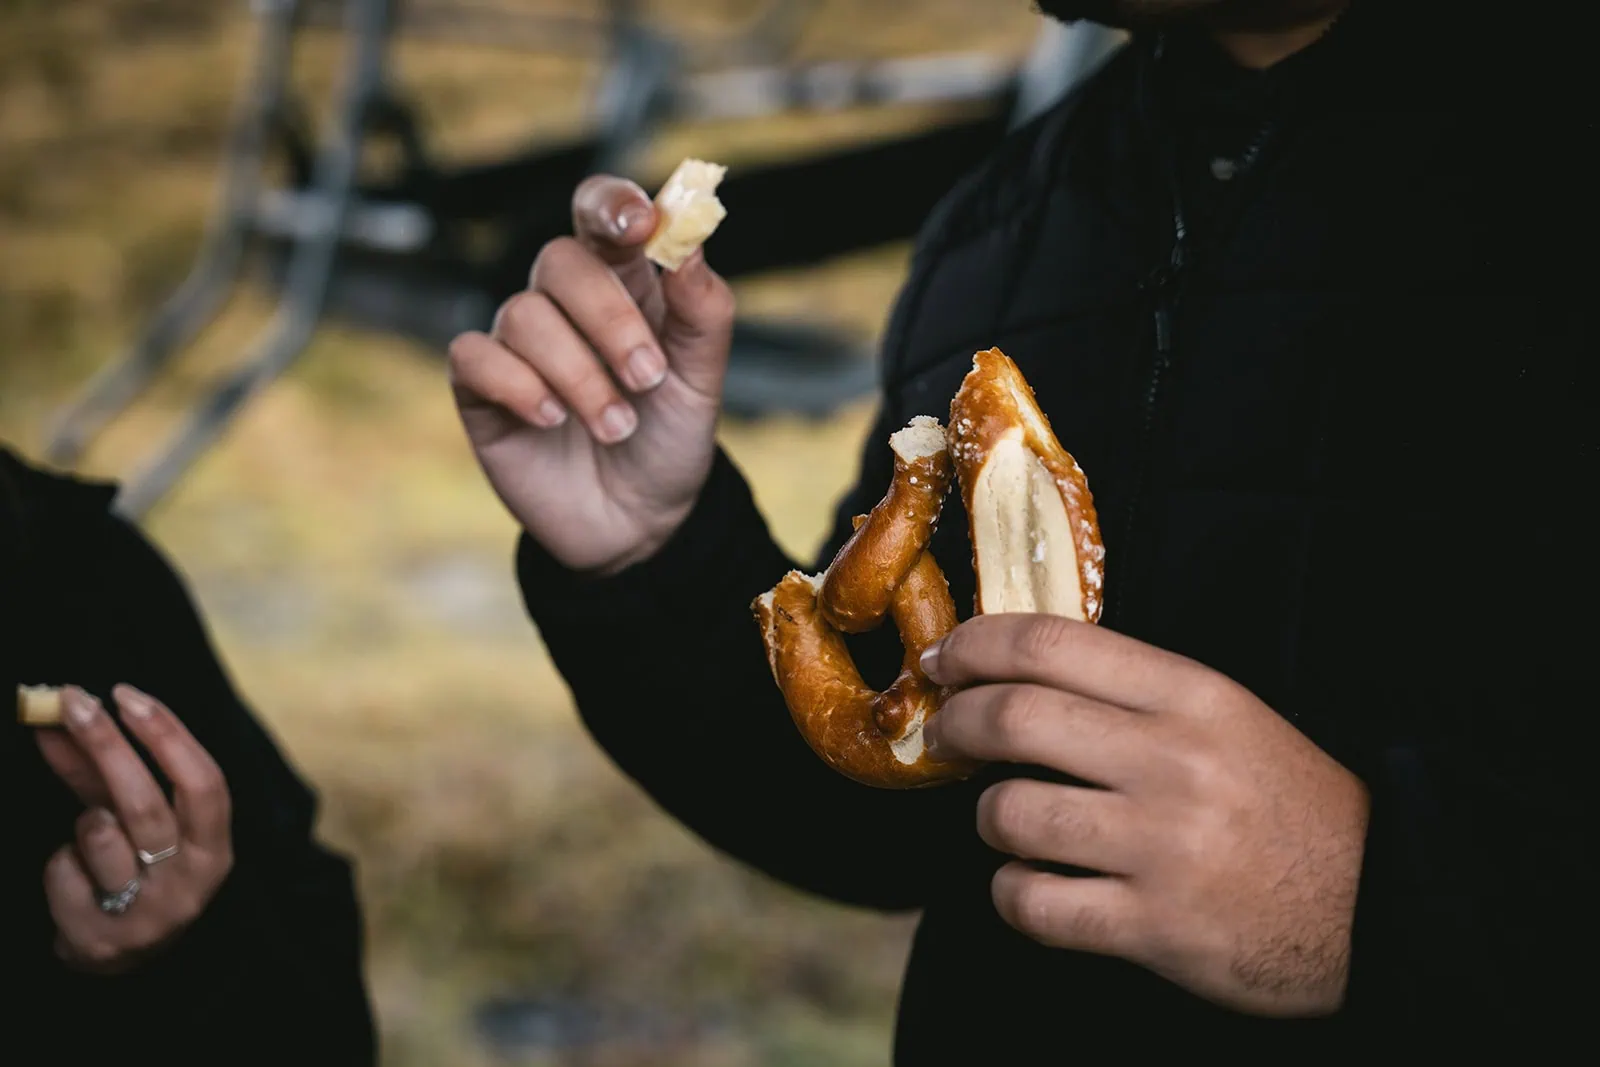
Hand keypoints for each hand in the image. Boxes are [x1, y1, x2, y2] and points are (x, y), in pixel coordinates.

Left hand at [35, 686, 233, 973]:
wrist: (119, 957)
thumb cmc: (134, 869)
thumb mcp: (131, 818)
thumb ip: (101, 771)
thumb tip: (62, 714)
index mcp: (215, 849)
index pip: (203, 783)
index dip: (167, 735)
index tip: (127, 694)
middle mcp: (191, 884)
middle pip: (145, 803)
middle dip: (106, 744)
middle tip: (72, 700)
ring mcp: (147, 916)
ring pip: (98, 836)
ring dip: (82, 821)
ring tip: (89, 835)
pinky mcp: (102, 941)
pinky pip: (64, 873)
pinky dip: (59, 865)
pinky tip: (75, 881)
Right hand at [448, 175, 736, 573]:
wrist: (639, 524)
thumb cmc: (669, 440)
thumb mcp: (702, 381)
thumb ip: (703, 311)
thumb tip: (690, 242)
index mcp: (623, 284)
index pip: (602, 216)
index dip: (612, 205)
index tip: (639, 224)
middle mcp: (565, 303)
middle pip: (561, 260)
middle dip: (609, 319)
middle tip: (647, 378)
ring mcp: (520, 344)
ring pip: (524, 315)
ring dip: (579, 375)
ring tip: (618, 427)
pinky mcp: (482, 389)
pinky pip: (476, 356)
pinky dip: (519, 386)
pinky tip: (553, 421)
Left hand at [920, 615, 1369, 1016]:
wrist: (1380, 907)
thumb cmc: (1287, 805)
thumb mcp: (1227, 718)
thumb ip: (1132, 690)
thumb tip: (1015, 672)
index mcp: (1192, 696)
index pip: (1052, 643)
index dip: (976, 645)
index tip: (944, 659)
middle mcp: (1174, 762)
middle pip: (1014, 718)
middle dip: (956, 723)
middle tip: (945, 735)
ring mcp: (1163, 847)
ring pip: (1010, 814)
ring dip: (988, 817)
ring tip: (1007, 821)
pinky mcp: (1156, 926)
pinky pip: (1035, 904)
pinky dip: (1013, 894)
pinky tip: (1031, 885)